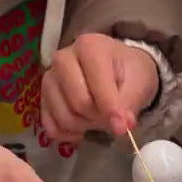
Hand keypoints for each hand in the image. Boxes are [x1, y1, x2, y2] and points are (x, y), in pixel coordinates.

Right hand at [41, 35, 158, 142]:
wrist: (117, 69)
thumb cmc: (129, 72)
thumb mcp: (139, 82)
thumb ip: (129, 104)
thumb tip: (120, 127)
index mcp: (88, 47)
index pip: (96, 86)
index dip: (111, 110)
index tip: (124, 127)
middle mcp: (62, 58)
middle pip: (79, 103)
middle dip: (99, 117)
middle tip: (112, 116)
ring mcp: (49, 78)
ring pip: (64, 117)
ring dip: (85, 125)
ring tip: (98, 116)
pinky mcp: (43, 97)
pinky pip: (51, 127)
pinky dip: (68, 134)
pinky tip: (82, 127)